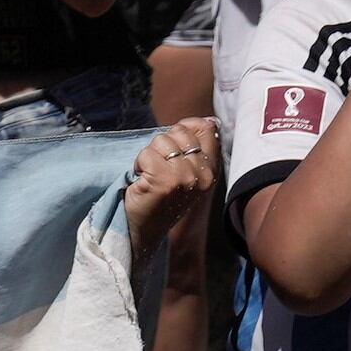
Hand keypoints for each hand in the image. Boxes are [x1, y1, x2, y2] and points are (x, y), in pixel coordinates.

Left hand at [123, 120, 217, 246]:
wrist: (144, 229)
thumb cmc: (161, 197)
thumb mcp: (187, 172)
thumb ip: (196, 147)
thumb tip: (209, 120)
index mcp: (211, 170)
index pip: (206, 128)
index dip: (184, 129)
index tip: (172, 148)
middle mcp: (202, 174)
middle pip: (180, 131)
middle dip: (163, 145)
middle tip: (159, 168)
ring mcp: (185, 177)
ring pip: (162, 140)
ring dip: (150, 155)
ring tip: (151, 175)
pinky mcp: (165, 180)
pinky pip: (147, 154)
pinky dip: (139, 164)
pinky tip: (142, 179)